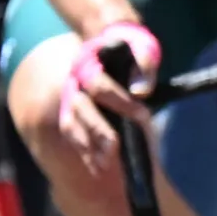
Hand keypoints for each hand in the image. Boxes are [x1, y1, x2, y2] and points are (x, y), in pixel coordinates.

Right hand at [51, 19, 162, 176]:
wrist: (111, 48)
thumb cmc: (130, 49)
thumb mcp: (143, 50)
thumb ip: (144, 68)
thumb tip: (141, 91)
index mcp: (90, 67)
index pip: (100, 87)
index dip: (120, 102)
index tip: (143, 116)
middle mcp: (76, 85)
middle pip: (82, 110)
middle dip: (98, 130)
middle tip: (114, 149)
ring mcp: (72, 101)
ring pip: (72, 125)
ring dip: (87, 145)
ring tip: (104, 165)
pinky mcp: (74, 115)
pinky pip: (74, 135)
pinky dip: (85, 152)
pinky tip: (97, 167)